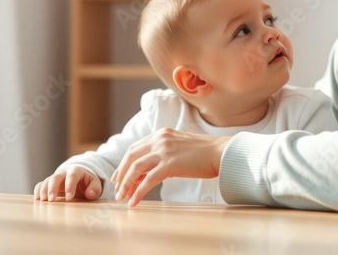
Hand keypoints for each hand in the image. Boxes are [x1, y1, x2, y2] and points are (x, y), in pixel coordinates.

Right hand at [33, 166, 102, 201]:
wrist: (80, 178)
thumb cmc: (88, 182)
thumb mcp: (95, 184)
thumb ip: (94, 188)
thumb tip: (90, 194)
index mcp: (76, 171)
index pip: (72, 176)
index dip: (70, 186)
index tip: (69, 198)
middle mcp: (64, 173)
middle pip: (56, 177)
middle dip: (53, 188)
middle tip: (51, 199)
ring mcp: (55, 178)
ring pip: (47, 181)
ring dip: (43, 190)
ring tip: (43, 200)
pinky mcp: (50, 183)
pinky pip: (41, 184)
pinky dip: (38, 191)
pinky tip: (37, 199)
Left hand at [110, 128, 230, 206]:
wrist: (221, 152)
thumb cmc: (204, 154)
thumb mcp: (178, 149)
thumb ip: (162, 156)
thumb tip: (147, 173)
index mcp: (161, 134)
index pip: (135, 148)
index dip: (124, 163)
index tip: (119, 175)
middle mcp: (160, 139)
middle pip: (131, 156)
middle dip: (121, 174)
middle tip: (116, 188)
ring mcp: (164, 151)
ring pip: (136, 168)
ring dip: (126, 184)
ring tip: (122, 197)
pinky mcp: (170, 164)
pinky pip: (148, 180)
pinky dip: (138, 192)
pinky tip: (134, 201)